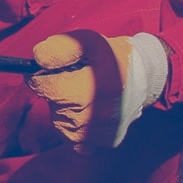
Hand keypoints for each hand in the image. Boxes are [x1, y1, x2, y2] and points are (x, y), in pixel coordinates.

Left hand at [29, 30, 134, 146]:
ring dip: (65, 111)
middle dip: (56, 92)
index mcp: (87, 88)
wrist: (145, 74)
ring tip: (82, 95)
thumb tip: (38, 59)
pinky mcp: (109, 141)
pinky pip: (78, 142)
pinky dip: (78, 129)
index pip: (43, 87)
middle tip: (72, 81)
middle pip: (53, 106)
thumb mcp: (85, 41)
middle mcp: (94, 116)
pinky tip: (89, 112)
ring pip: (62, 126)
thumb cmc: (111, 55)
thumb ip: (59, 48)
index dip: (40, 76)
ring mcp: (102, 132)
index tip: (49, 71)